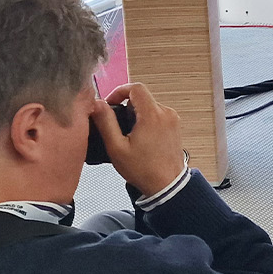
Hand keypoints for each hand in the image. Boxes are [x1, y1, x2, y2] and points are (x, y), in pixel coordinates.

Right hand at [91, 82, 186, 197]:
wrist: (166, 185)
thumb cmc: (142, 169)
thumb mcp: (117, 147)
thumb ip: (105, 122)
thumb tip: (97, 103)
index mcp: (152, 115)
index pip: (136, 87)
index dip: (119, 91)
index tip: (110, 104)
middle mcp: (166, 113)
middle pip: (142, 97)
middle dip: (126, 106)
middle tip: (116, 124)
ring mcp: (173, 119)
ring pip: (149, 106)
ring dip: (136, 114)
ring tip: (127, 134)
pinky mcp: (175, 126)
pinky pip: (158, 114)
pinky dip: (146, 120)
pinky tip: (139, 138)